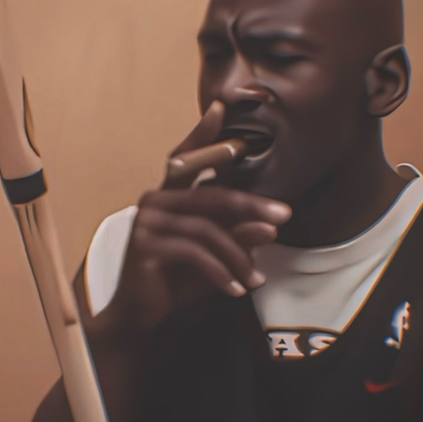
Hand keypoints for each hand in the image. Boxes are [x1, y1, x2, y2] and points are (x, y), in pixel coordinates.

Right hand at [106, 101, 291, 335]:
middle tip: (283, 215)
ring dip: (238, 255)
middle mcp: (155, 200)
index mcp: (168, 195)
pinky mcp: (145, 246)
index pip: (185, 159)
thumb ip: (237, 238)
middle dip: (250, 205)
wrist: (139, 313)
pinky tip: (237, 290)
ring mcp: (147, 221)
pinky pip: (194, 253)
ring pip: (207, 228)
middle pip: (210, 194)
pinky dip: (221, 273)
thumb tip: (270, 228)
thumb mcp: (214, 257)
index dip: (202, 135)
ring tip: (256, 278)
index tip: (220, 109)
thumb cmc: (175, 278)